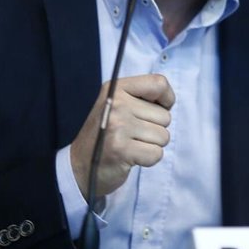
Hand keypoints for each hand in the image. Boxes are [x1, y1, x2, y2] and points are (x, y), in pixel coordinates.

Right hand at [70, 74, 174, 198]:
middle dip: (155, 129)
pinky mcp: (122, 150)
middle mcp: (117, 104)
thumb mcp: (117, 105)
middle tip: (133, 135)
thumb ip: (141, 97)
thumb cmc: (106, 135)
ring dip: (152, 145)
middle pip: (165, 116)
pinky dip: (148, 159)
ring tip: (131, 145)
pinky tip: (131, 157)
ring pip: (163, 136)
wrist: (79, 165)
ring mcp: (119, 126)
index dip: (167, 99)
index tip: (155, 111)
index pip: (159, 83)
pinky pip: (156, 154)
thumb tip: (169, 101)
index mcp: (116, 88)